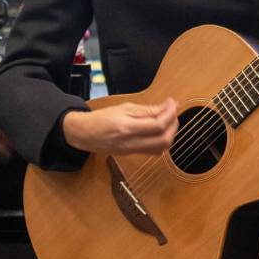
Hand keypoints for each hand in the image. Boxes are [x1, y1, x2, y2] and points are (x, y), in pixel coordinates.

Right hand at [62, 99, 178, 155]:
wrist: (85, 134)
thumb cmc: (101, 118)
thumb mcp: (123, 108)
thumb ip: (146, 110)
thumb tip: (167, 107)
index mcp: (127, 128)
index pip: (158, 125)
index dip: (170, 114)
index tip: (173, 103)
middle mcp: (131, 143)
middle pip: (164, 140)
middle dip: (173, 125)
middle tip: (172, 112)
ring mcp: (133, 151)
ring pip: (161, 148)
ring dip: (170, 133)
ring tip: (168, 120)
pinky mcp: (133, 155)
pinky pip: (155, 151)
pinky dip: (162, 140)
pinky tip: (160, 130)